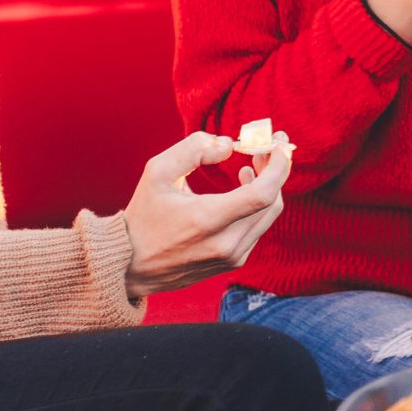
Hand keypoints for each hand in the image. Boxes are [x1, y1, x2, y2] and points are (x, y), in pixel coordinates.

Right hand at [123, 132, 291, 295]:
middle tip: (266, 148)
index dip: (279, 166)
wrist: (130, 266)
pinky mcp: (233, 262)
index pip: (263, 194)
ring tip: (252, 165)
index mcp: (208, 220)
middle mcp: (225, 244)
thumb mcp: (157, 172)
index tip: (280, 144)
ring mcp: (232, 257)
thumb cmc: (143, 215)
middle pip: (272, 202)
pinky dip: (258, 206)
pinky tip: (242, 189)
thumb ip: (193, 149)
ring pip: (268, 215)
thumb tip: (229, 144)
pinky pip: (257, 228)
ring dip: (268, 187)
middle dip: (275, 170)